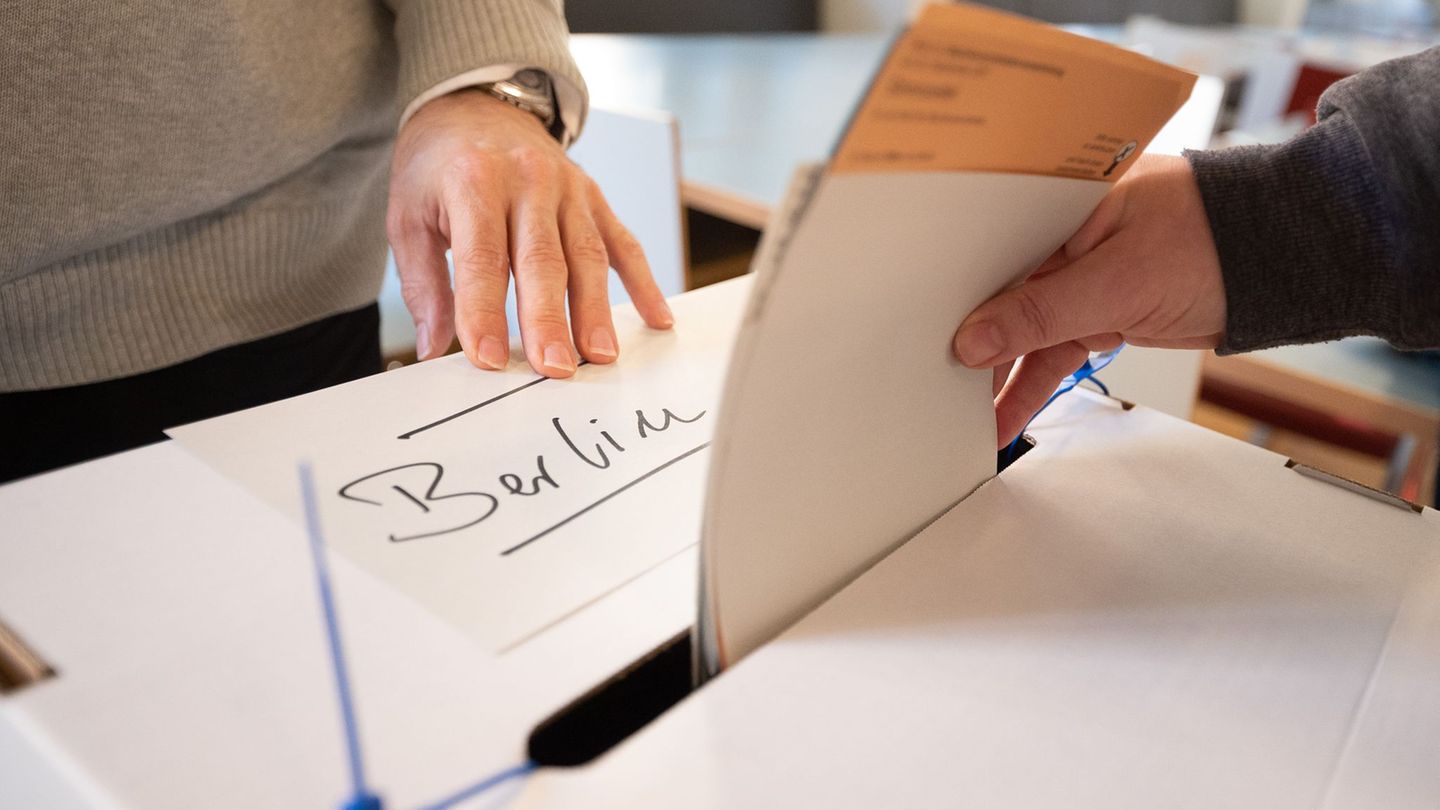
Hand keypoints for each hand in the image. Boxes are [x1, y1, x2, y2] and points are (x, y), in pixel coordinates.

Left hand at [387, 90, 673, 376]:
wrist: (474, 106)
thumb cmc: (438, 167)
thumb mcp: (408, 216)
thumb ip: (423, 285)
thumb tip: (434, 346)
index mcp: (474, 182)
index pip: (483, 259)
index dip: (485, 313)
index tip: (489, 359)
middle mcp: (527, 181)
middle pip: (543, 261)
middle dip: (550, 320)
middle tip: (555, 368)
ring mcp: (568, 189)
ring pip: (588, 256)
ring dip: (596, 310)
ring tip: (600, 356)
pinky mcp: (594, 198)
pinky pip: (623, 244)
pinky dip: (644, 283)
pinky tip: (655, 319)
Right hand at [952, 155, 1226, 446]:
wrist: (1283, 263)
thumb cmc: (1216, 239)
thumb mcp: (1118, 281)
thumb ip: (1042, 313)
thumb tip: (975, 339)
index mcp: (1060, 199)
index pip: (989, 244)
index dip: (955, 288)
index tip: (928, 332)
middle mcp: (1062, 233)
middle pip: (998, 290)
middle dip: (969, 336)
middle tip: (933, 381)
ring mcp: (1080, 272)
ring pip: (1023, 327)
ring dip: (999, 371)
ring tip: (965, 415)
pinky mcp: (1099, 307)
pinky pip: (1052, 347)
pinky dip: (1032, 381)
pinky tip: (1006, 414)